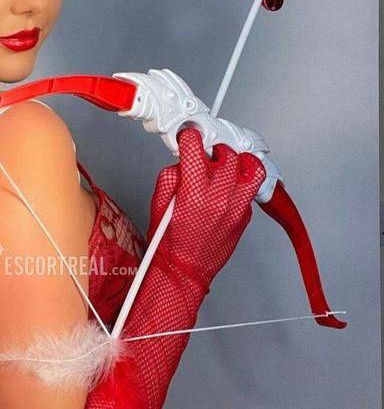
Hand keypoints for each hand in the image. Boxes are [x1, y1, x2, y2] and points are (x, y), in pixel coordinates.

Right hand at [147, 127, 265, 290]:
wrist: (184, 270)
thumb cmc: (169, 244)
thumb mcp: (158, 204)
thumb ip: (171, 177)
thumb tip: (182, 161)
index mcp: (193, 193)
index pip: (195, 147)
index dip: (190, 138)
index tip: (189, 138)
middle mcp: (218, 198)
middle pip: (227, 154)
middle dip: (215, 150)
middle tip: (207, 156)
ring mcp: (235, 208)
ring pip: (252, 168)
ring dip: (239, 162)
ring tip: (228, 166)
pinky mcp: (245, 217)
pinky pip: (250, 190)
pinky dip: (240, 185)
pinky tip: (228, 190)